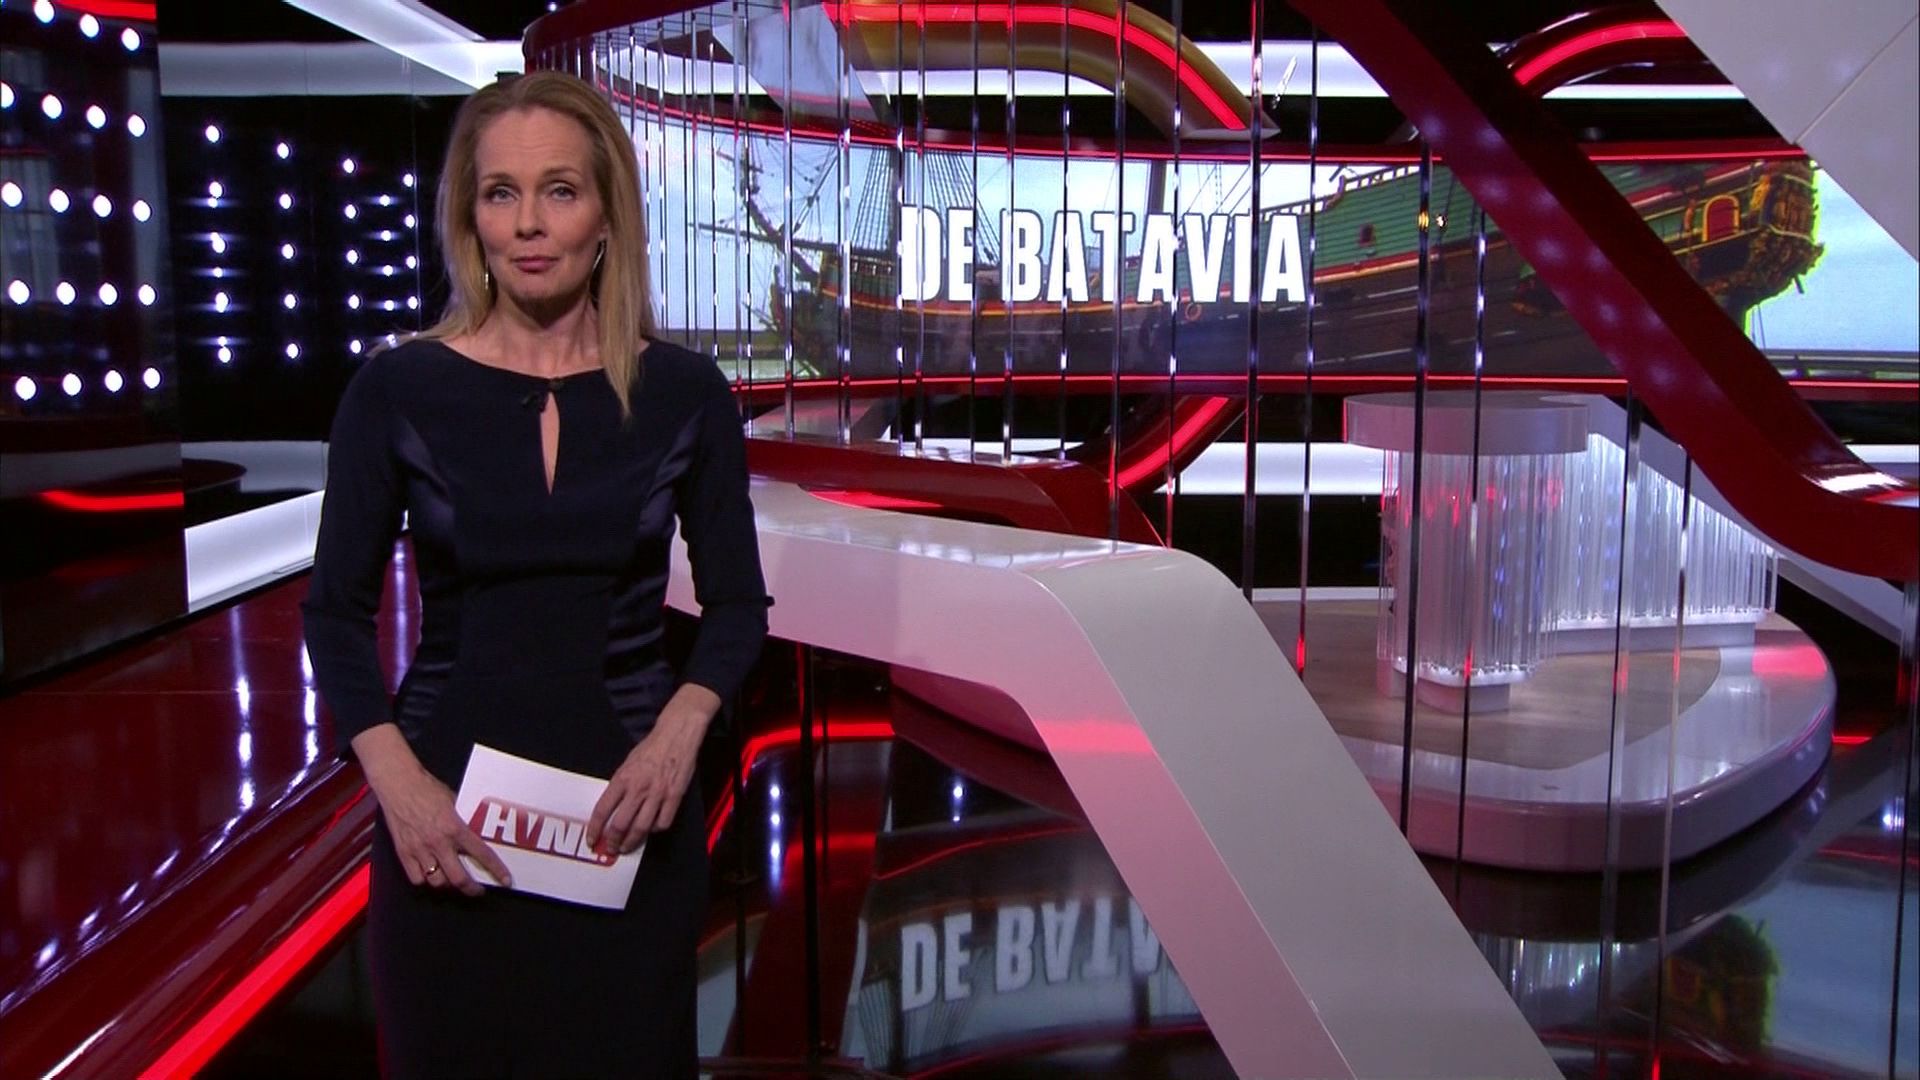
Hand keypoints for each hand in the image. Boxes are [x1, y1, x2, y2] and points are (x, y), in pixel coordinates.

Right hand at [353, 724, 511, 895]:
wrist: (399, 784)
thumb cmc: (427, 788)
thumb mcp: (454, 802)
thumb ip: (463, 821)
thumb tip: (474, 834)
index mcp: (455, 828)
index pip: (482, 854)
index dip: (496, 870)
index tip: (505, 881)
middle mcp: (439, 843)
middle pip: (459, 878)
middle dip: (471, 889)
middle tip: (477, 890)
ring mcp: (420, 850)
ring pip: (437, 882)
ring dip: (447, 884)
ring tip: (452, 879)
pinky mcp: (404, 853)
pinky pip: (416, 878)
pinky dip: (425, 880)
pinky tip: (430, 874)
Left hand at [586, 685, 719, 854]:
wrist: (676, 735)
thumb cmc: (650, 748)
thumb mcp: (627, 763)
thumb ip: (620, 785)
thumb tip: (612, 808)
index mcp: (622, 779)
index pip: (602, 810)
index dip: (595, 829)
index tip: (592, 840)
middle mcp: (638, 789)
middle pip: (620, 825)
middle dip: (612, 842)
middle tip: (610, 849)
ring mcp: (658, 794)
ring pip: (641, 829)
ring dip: (631, 842)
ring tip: (627, 846)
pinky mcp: (675, 796)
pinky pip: (662, 823)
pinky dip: (655, 830)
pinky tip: (651, 829)